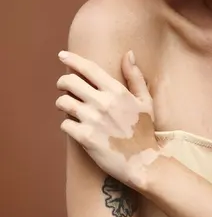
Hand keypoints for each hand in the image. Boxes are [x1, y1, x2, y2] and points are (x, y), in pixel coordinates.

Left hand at [55, 50, 159, 189]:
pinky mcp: (85, 138)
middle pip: (70, 82)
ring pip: (63, 102)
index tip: (62, 55)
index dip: (72, 59)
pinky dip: (66, 123)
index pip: (88, 68)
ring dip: (61, 102)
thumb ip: (135, 76)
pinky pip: (64, 124)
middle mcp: (103, 103)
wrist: (143, 162)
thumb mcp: (145, 100)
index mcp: (117, 91)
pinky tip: (73, 125)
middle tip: (63, 86)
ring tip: (67, 106)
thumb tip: (128, 54)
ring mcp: (92, 120)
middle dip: (63, 82)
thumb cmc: (145, 130)